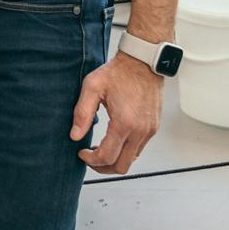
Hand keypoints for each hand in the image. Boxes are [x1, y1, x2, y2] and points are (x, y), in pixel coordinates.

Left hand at [73, 50, 164, 174]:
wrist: (142, 61)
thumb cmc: (118, 72)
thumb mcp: (93, 87)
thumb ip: (82, 113)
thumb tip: (75, 136)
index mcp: (124, 123)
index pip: (107, 157)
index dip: (91, 160)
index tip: (81, 153)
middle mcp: (140, 131)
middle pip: (121, 167)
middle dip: (103, 167)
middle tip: (90, 158)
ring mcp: (149, 130)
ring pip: (132, 160)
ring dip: (115, 159)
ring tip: (100, 148)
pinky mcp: (153, 127)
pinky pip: (139, 149)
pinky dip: (125, 151)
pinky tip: (114, 140)